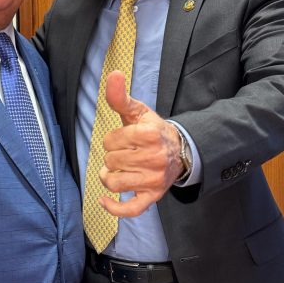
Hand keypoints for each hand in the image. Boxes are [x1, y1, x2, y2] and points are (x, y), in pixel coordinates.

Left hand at [98, 71, 183, 217]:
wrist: (179, 151)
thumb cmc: (152, 131)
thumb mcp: (138, 111)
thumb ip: (120, 96)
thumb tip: (112, 73)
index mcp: (148, 134)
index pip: (111, 141)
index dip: (112, 140)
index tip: (124, 139)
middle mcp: (153, 158)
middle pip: (111, 161)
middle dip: (113, 157)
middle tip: (125, 154)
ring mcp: (153, 179)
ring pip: (115, 182)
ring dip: (110, 177)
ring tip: (117, 171)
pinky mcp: (152, 196)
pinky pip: (130, 209)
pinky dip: (114, 207)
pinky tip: (104, 200)